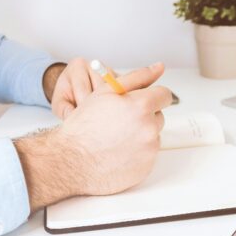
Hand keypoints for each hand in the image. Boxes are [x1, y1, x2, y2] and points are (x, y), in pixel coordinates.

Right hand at [15, 63, 171, 211]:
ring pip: (153, 136)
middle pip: (158, 116)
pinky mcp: (146, 168)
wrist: (71, 161)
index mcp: (141, 106)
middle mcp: (149, 129)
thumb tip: (159, 67)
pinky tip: (117, 152)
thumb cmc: (84, 126)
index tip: (141, 101)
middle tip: (119, 121)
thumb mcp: (106, 92)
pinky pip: (148, 155)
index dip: (151, 97)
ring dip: (141, 135)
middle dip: (144, 116)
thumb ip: (137, 77)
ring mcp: (149, 150)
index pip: (164, 95)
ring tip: (116, 138)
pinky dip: (137, 153)